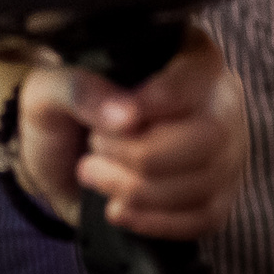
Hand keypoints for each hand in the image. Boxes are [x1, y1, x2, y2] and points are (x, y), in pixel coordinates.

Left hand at [14, 21, 245, 239]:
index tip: (123, 120)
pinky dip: (155, 220)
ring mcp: (226, 150)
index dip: (164, 98)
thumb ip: (77, 89)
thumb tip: (126, 115)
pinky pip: (205, 217)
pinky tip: (118, 208)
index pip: (198, 72)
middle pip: (210, 134)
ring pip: (207, 179)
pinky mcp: (218, 195)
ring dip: (140, 188)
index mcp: (182, 53)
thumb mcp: (47, 90)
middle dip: (144, 152)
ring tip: (94, 173)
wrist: (61, 164)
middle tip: (94, 147)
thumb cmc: (60, 115)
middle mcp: (217, 99)